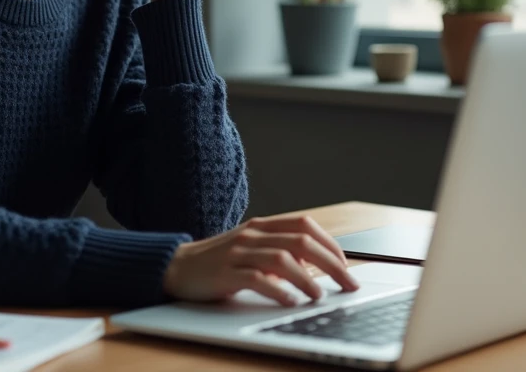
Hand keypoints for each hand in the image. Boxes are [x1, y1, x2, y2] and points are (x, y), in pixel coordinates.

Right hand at [162, 215, 360, 305]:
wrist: (178, 267)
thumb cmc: (219, 261)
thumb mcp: (252, 250)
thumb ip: (280, 252)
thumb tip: (316, 265)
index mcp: (262, 226)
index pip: (305, 225)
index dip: (330, 244)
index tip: (346, 265)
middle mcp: (253, 235)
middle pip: (301, 241)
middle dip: (330, 263)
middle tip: (347, 283)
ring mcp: (239, 252)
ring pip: (282, 258)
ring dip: (307, 278)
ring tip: (320, 295)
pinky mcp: (226, 273)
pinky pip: (256, 278)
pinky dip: (277, 290)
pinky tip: (289, 301)